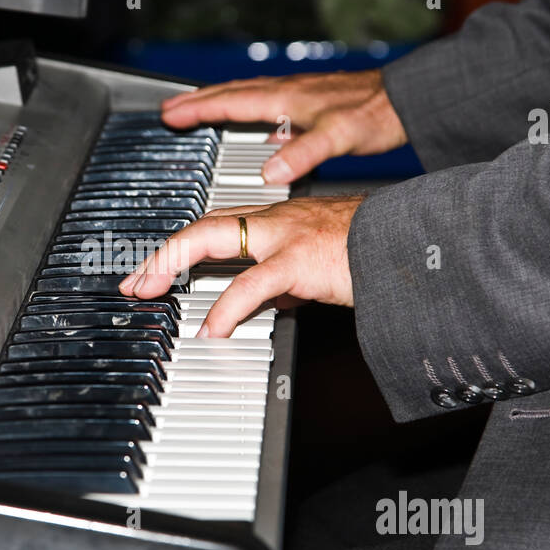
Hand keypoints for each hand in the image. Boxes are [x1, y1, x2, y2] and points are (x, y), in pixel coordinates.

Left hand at [118, 196, 364, 337]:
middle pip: (202, 226)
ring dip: (172, 264)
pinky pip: (251, 284)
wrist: (414, 246)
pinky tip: (211, 330)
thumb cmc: (375, 254)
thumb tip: (267, 304)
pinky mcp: (301, 261)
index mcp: (279, 220)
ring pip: (212, 237)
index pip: (215, 225)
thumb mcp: (319, 268)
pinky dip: (225, 308)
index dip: (179, 248)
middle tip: (135, 282)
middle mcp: (276, 220)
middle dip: (161, 253)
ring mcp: (285, 236)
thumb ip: (288, 282)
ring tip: (149, 292)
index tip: (153, 272)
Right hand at [160, 70, 407, 183]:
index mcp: (285, 99)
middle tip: (170, 110)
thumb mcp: (336, 138)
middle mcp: (286, 93)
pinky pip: (268, 105)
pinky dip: (251, 113)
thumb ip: (302, 154)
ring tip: (199, 112)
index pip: (230, 101)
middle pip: (231, 94)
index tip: (170, 113)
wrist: (405, 100)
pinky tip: (260, 130)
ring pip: (248, 97)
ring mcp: (298, 98)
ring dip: (220, 103)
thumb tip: (268, 172)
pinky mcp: (311, 105)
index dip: (198, 109)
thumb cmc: (374, 113)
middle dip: (198, 102)